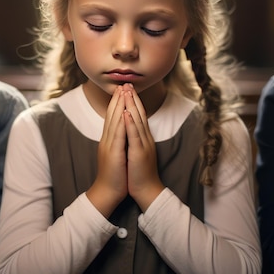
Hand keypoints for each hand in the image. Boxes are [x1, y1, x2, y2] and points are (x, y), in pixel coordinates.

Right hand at [87, 85, 128, 216]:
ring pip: (114, 121)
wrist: (107, 192)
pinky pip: (118, 134)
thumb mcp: (114, 155)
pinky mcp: (113, 153)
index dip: (117, 103)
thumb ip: (116, 142)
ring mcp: (109, 145)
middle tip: (122, 84)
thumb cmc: (113, 176)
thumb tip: (120, 133)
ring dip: (119, 105)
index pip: (112, 117)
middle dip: (118, 99)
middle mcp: (107, 140)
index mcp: (108, 140)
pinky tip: (125, 112)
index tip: (122, 90)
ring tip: (123, 91)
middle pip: (112, 115)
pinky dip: (121, 122)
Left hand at [123, 85, 162, 211]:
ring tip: (127, 91)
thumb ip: (134, 139)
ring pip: (137, 121)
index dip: (133, 102)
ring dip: (132, 105)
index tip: (126, 89)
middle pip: (139, 114)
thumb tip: (129, 128)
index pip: (138, 116)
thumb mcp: (137, 152)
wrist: (147, 190)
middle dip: (132, 98)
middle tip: (127, 83)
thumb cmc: (139, 173)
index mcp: (143, 138)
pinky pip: (135, 135)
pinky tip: (126, 113)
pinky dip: (130, 123)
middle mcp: (145, 138)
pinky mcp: (139, 153)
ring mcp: (143, 144)